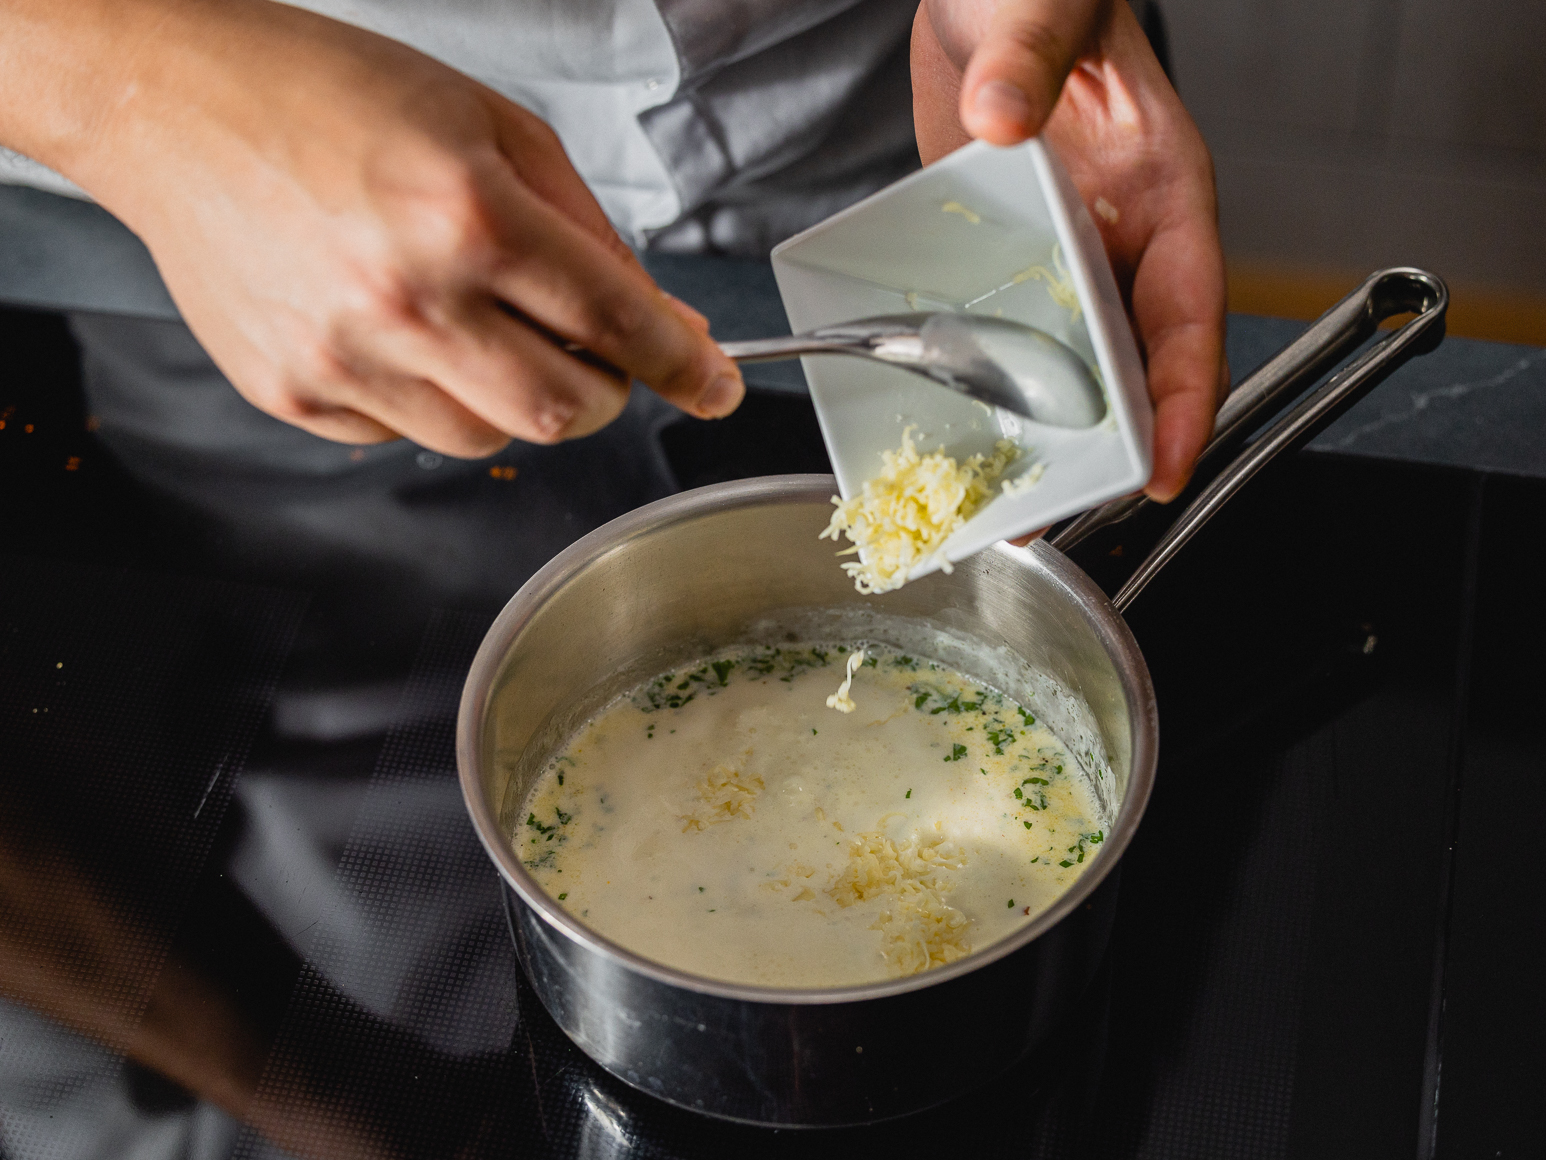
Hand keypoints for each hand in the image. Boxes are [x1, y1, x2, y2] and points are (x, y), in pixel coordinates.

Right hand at [8, 0, 742, 455]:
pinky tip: (394, 328)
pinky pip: (405, 436)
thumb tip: (657, 319)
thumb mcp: (492, 125)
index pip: (616, 323)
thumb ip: (588, 230)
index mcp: (470, 215)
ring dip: (513, 397)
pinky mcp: (294, 392)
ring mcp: (345, 357)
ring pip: (490, 440)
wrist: (172, 102)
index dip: (684, 366)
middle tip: (588, 350)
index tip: (714, 387)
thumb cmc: (331, 94)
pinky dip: (429, 397)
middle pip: (564, 412)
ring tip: (469, 320)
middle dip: (603, 391)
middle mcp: (409, 298)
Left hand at [913, 0, 1227, 501]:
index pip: (1190, 313)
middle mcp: (1121, 241)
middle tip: (1060, 513)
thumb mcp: (1039, 11)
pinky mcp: (1012, 262)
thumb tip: (1004, 118)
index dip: (1184, 400)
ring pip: (1074, 365)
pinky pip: (1010, 336)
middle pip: (1134, 364)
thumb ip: (1027, 60)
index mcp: (1162, 193)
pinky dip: (991, 388)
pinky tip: (955, 426)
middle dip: (1109, 447)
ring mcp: (1066, 258)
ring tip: (1003, 500)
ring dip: (1046, 434)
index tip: (1162, 468)